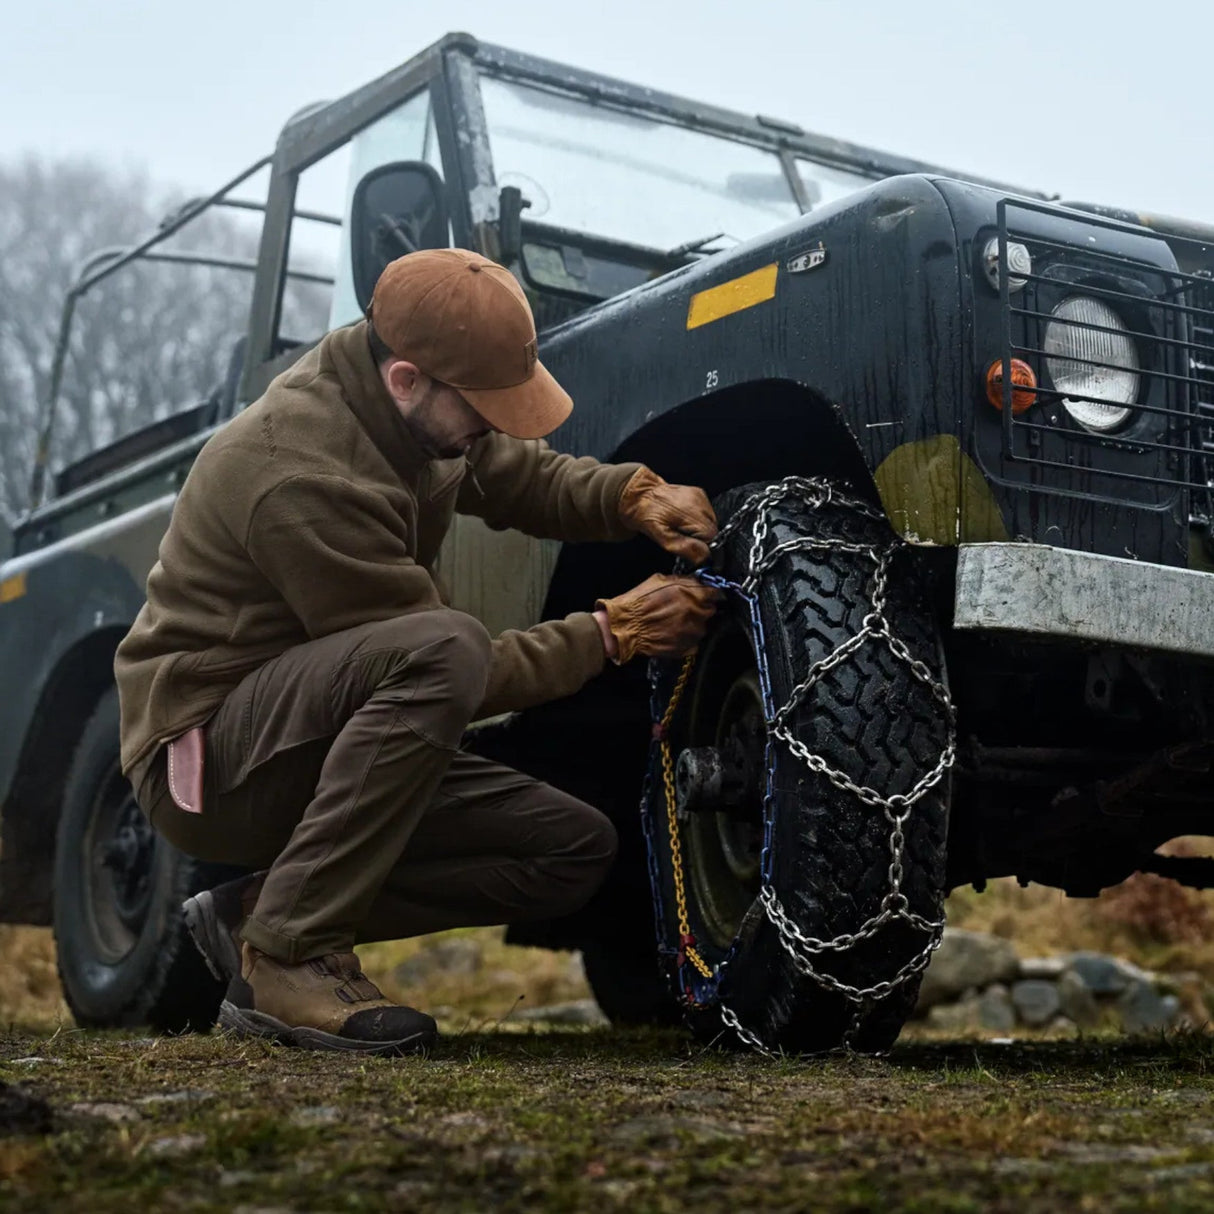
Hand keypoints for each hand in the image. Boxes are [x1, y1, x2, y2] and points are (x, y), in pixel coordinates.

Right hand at [595, 573, 721, 664]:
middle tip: (685, 607)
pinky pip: (694, 641)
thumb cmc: (638, 603)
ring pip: (703, 626)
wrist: (625, 627)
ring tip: (675, 621)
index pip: (716, 592)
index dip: (711, 593)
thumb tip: (693, 581)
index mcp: (692, 594)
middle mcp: (697, 613)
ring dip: (693, 623)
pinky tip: (672, 633)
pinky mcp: (687, 647)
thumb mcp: (659, 580)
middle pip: (710, 609)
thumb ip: (681, 581)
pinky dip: (687, 637)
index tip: (706, 593)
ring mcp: (693, 632)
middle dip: (701, 607)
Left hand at [618, 467, 717, 564]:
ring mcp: (700, 497)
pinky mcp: (699, 495)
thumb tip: (705, 557)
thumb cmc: (646, 515)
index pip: (713, 537)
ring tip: (683, 530)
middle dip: (703, 541)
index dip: (707, 549)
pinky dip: (700, 522)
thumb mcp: (662, 538)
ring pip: (712, 523)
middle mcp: (699, 502)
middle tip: (685, 542)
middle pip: (714, 530)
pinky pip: (707, 514)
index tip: (698, 556)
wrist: (639, 495)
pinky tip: (685, 522)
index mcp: (691, 512)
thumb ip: (685, 548)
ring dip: (701, 532)